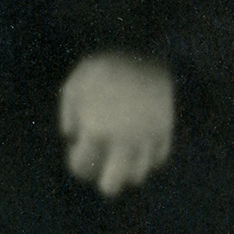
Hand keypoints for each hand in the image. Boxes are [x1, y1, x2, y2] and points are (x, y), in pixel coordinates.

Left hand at [58, 52, 174, 195]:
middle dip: (101, 178)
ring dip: (125, 168)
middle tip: (100, 161)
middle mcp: (123, 142)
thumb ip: (68, 113)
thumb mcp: (77, 82)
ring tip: (120, 151)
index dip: (76, 158)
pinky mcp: (165, 130)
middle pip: (110, 187)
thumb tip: (71, 135)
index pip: (81, 167)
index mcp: (97, 131)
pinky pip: (158, 158)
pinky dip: (147, 155)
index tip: (79, 144)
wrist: (147, 47)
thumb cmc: (106, 64)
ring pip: (137, 175)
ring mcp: (147, 138)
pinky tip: (139, 141)